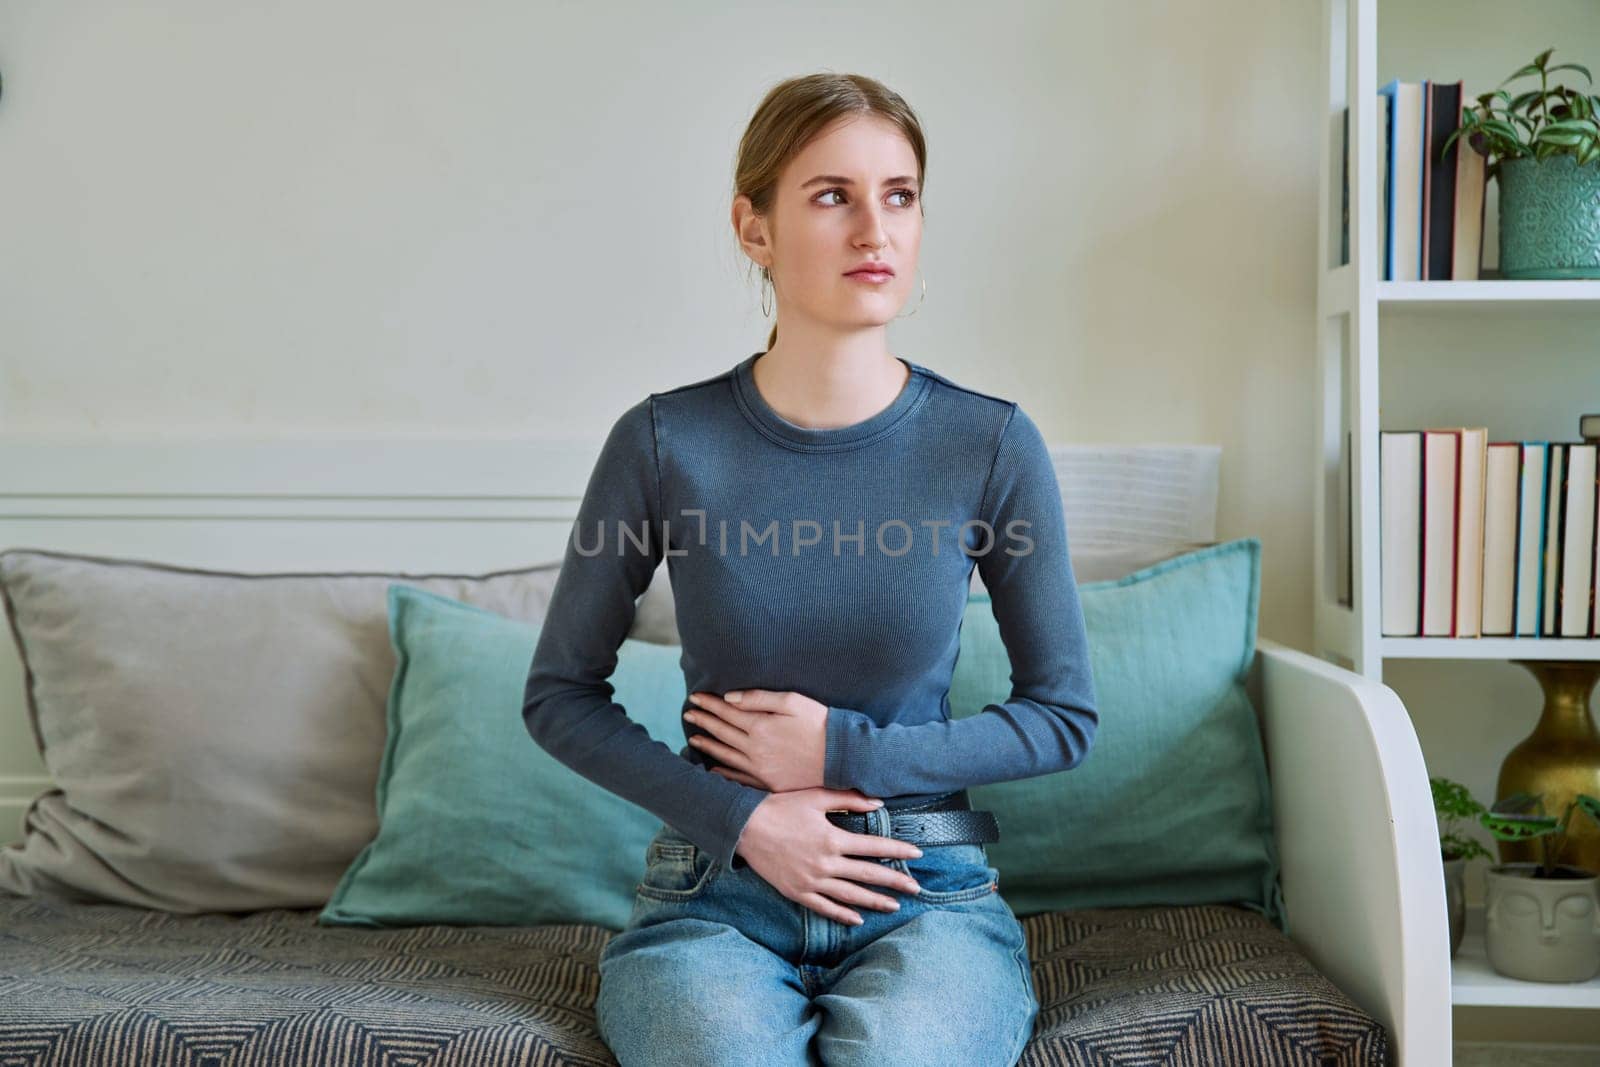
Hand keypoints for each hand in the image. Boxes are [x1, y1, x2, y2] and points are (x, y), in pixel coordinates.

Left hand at [685, 688, 826, 792]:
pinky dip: (722, 772)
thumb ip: (759, 698)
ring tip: (693, 738)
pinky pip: (738, 777)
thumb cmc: (820, 723)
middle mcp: (755, 748)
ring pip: (725, 755)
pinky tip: (713, 768)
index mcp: (760, 725)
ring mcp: (760, 768)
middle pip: (722, 732)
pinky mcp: (768, 782)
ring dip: (707, 745)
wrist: (841, 757)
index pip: (727, 712)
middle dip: (703, 721)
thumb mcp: (792, 701)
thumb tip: (729, 698)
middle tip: (688, 714)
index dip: (709, 704)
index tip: (695, 697)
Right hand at [735, 788, 922, 924]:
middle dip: (895, 881)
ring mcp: (812, 881)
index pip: (874, 846)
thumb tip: (878, 802)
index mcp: (833, 839)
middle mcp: (826, 863)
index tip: (917, 855)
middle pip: (868, 874)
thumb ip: (849, 800)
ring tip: (895, 907)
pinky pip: (825, 907)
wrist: (745, 828)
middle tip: (917, 888)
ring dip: (875, 901)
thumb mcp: (816, 797)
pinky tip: (857, 919)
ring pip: (851, 895)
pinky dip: (843, 915)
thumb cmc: (780, 807)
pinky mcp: (798, 892)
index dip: (898, 850)